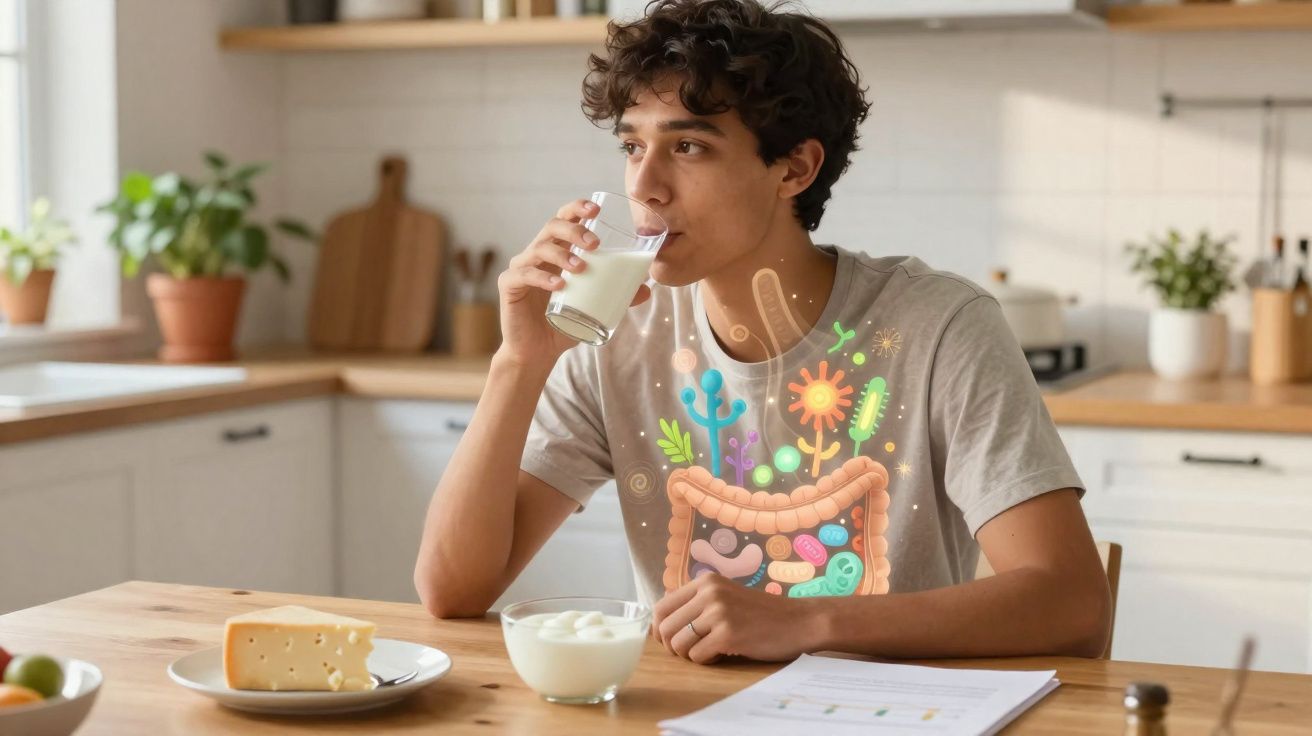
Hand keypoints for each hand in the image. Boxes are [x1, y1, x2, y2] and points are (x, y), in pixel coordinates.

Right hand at [495, 198, 651, 366]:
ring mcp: (521, 268)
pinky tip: (558, 285)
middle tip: (595, 243)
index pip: (563, 219)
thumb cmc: (564, 324)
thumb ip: (617, 296)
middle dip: (574, 229)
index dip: (577, 208)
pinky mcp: (509, 286)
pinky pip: (523, 274)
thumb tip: (647, 289)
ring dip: (562, 254)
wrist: (537, 352)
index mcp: (556, 252)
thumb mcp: (593, 307)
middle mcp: (537, 254)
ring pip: (539, 248)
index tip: (596, 209)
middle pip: (552, 227)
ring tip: (581, 267)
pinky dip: (542, 277)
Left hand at [652, 574, 824, 663]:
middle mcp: (709, 593)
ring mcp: (718, 613)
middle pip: (665, 627)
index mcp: (706, 581)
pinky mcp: (728, 634)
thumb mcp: (726, 597)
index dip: (659, 629)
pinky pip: (697, 656)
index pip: (661, 606)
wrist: (799, 621)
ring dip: (689, 654)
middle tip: (689, 651)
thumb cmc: (762, 614)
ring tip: (709, 651)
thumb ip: (698, 603)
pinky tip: (722, 655)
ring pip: (678, 644)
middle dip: (671, 646)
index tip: (669, 641)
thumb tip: (662, 622)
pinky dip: (706, 661)